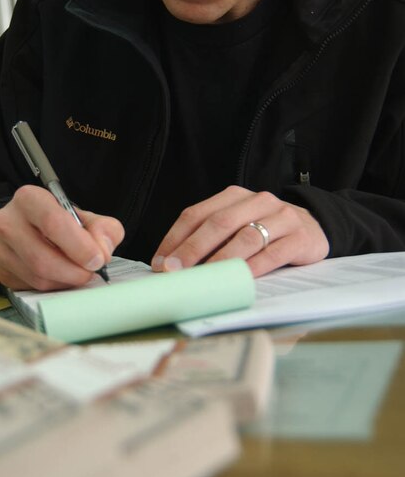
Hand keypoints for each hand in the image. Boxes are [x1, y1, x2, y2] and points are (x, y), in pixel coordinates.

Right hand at [0, 185, 123, 290]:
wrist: (33, 228)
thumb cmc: (61, 221)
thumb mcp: (86, 217)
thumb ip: (104, 229)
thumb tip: (102, 251)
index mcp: (28, 198)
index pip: (52, 223)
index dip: (79, 246)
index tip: (97, 259)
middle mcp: (6, 221)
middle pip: (41, 257)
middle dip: (73, 271)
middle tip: (90, 272)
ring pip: (36, 277)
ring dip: (65, 281)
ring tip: (78, 273)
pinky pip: (30, 288)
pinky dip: (53, 287)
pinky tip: (61, 276)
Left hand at [151, 186, 328, 277]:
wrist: (315, 227)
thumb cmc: (266, 231)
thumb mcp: (238, 225)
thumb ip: (211, 238)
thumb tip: (173, 264)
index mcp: (234, 196)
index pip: (197, 213)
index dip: (175, 238)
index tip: (160, 261)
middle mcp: (257, 201)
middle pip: (219, 223)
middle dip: (193, 249)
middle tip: (175, 271)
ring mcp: (281, 217)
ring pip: (246, 238)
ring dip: (221, 260)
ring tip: (204, 278)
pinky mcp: (300, 237)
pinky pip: (273, 253)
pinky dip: (254, 268)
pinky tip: (240, 280)